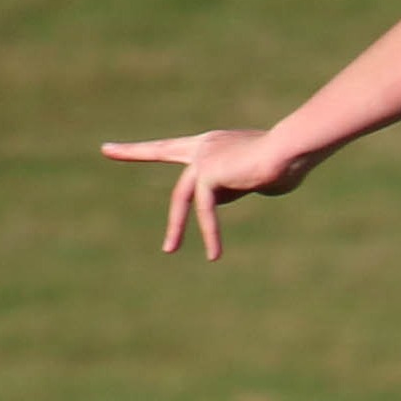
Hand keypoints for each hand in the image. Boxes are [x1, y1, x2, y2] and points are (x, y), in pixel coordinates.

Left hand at [100, 127, 316, 260]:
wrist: (293, 150)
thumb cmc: (286, 164)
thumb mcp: (255, 180)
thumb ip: (233, 187)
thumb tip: (215, 203)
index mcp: (212, 145)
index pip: (170, 147)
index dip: (140, 149)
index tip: (110, 146)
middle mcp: (203, 146)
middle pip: (164, 156)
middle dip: (134, 155)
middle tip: (107, 149)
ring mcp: (203, 157)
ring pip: (184, 197)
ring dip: (176, 226)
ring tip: (169, 250)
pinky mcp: (207, 172)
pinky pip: (206, 209)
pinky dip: (210, 233)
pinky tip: (214, 254)